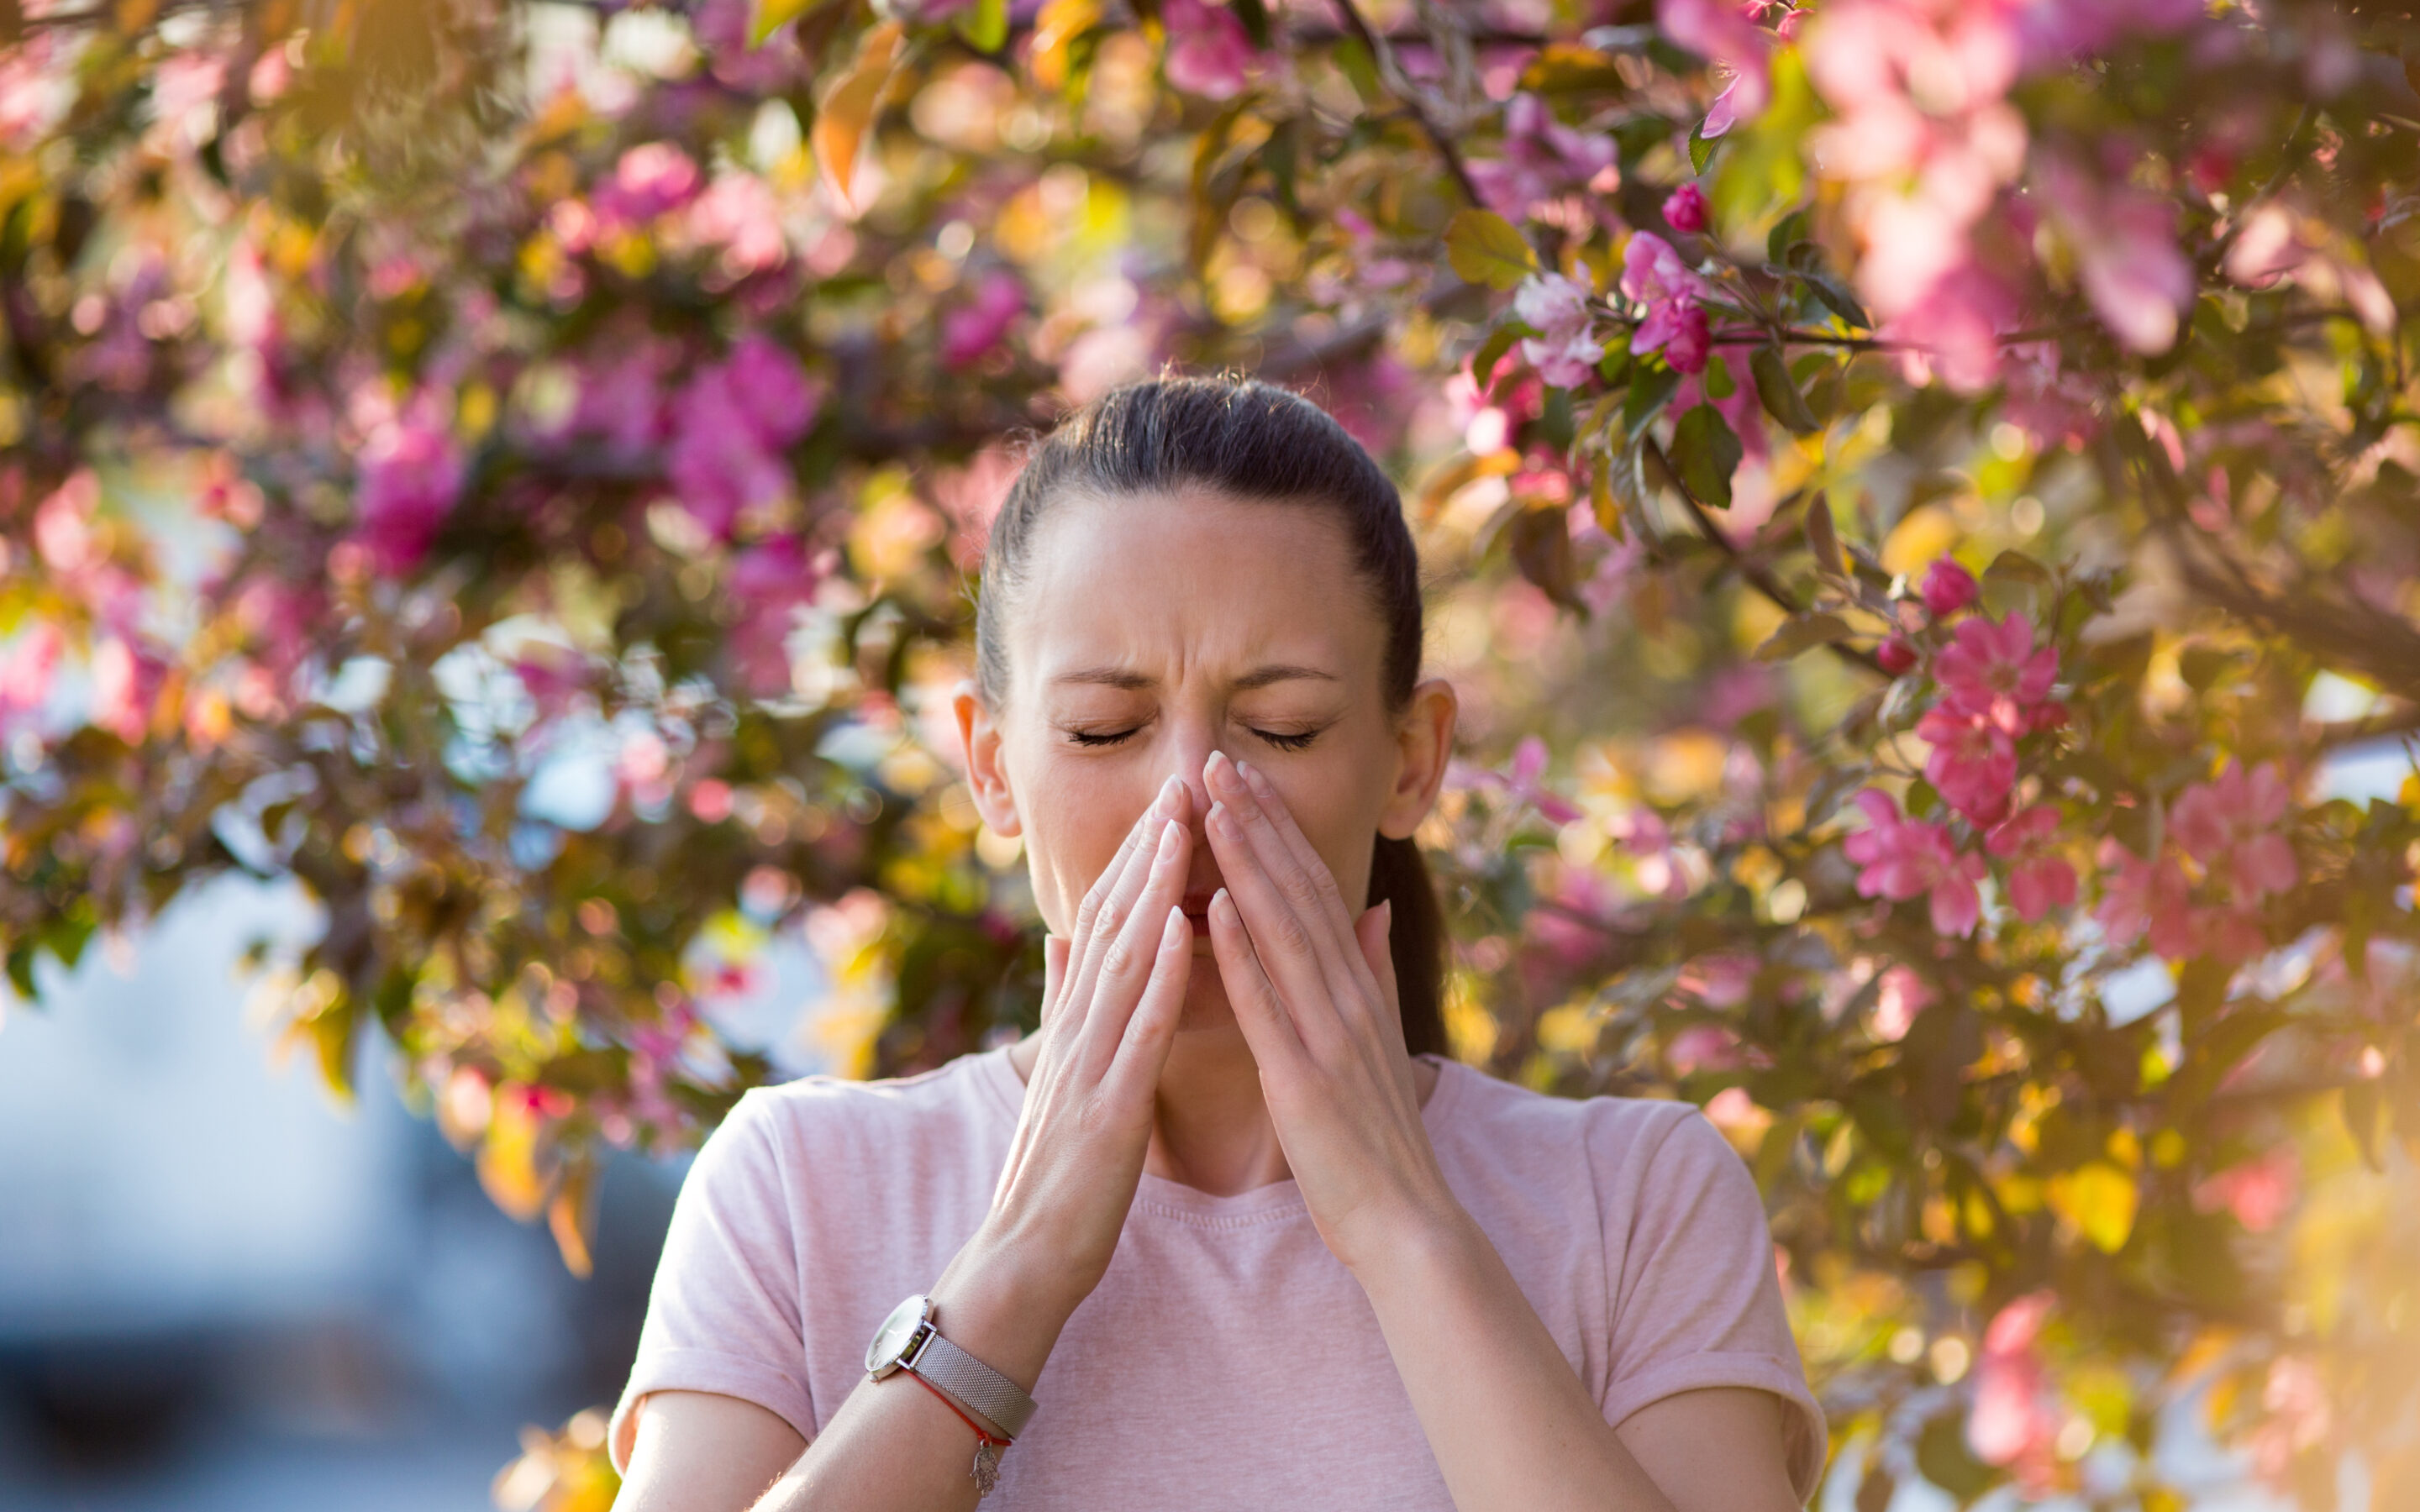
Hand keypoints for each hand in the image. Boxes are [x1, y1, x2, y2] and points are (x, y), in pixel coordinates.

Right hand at [955, 776, 1196, 1316]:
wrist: (1022, 1260)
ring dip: (1153, 888)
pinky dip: (1160, 974)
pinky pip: (1138, 1030)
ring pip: (1123, 959)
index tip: (1170, 797)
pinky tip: (1183, 926)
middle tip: (1180, 779)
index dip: (1137, 856)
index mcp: (1076, 1022)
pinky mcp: (1107, 1108)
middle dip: (1147, 850)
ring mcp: (1088, 1065)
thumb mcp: (1058, 1072)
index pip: (1108, 922)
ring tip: (1181, 825)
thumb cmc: (1055, 1172)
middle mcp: (1077, 1029)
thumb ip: (1061, 1003)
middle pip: (1113, 923)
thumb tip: (1060, 936)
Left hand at [1199, 750, 1460, 1271]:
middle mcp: (1348, 997)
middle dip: (1257, 822)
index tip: (1242, 775)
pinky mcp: (1303, 1078)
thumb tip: (1370, 908)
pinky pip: (1267, 1004)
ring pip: (1282, 931)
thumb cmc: (1378, 1140)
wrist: (1406, 1224)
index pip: (1312, 889)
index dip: (1277, 828)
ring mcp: (1328, 1034)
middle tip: (1216, 760)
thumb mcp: (1379, 1041)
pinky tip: (1213, 906)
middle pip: (1298, 892)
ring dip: (1245, 863)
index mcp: (1357, 988)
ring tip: (1212, 805)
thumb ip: (1373, 970)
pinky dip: (1241, 952)